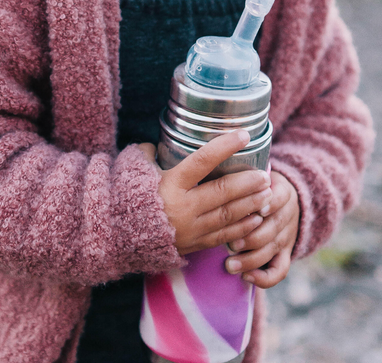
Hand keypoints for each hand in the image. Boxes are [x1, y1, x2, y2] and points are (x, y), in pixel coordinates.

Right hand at [138, 131, 272, 255]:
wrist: (113, 237)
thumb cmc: (126, 195)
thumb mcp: (136, 168)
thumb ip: (152, 154)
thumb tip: (161, 142)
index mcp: (170, 184)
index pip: (203, 161)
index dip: (225, 147)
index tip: (244, 135)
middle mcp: (182, 208)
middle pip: (223, 193)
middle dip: (247, 183)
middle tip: (265, 175)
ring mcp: (189, 229)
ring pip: (227, 217)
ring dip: (251, 206)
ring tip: (268, 195)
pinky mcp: (192, 245)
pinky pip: (222, 237)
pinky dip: (242, 228)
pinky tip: (256, 219)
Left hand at [223, 171, 298, 287]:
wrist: (282, 199)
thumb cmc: (256, 184)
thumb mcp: (255, 174)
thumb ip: (240, 176)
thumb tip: (214, 169)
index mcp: (282, 191)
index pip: (279, 197)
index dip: (269, 204)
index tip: (255, 210)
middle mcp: (288, 214)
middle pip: (274, 228)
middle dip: (251, 238)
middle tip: (230, 244)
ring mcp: (287, 235)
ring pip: (273, 250)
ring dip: (251, 259)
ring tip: (229, 264)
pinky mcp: (286, 253)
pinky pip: (280, 270)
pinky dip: (264, 278)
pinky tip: (246, 277)